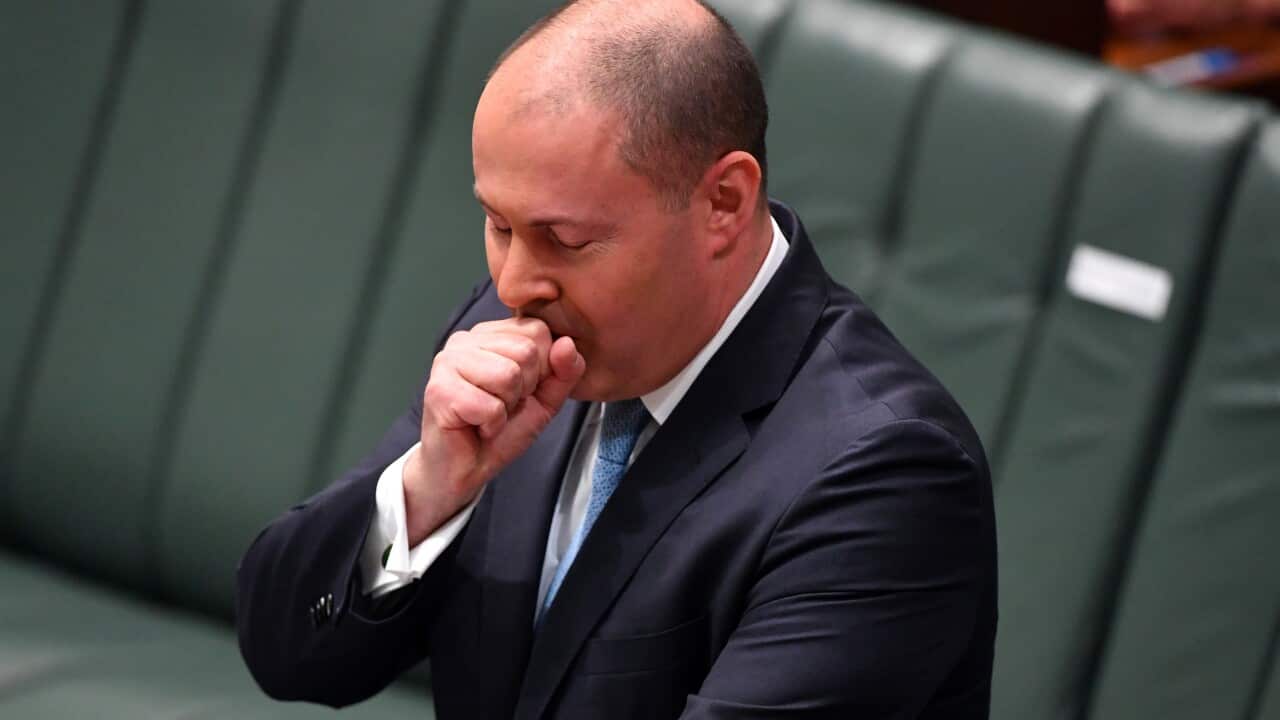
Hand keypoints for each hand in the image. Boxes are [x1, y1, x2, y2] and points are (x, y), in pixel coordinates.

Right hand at [403, 317, 584, 543]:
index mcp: (491, 334)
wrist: (465, 468)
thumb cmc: (501, 430)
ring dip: (506, 407)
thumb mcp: (546, 398)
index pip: (538, 331)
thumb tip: (567, 343)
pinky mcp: (439, 390)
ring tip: (489, 414)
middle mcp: (466, 339)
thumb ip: (564, 371)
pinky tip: (476, 426)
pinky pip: (489, 406)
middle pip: (526, 352)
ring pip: (508, 375)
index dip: (542, 369)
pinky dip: (491, 424)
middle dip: (524, 389)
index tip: (521, 390)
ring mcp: (448, 361)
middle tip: (502, 405)